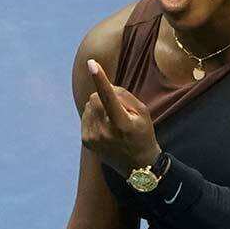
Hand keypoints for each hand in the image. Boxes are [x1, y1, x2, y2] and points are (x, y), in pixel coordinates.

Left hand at [80, 59, 161, 174]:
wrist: (137, 166)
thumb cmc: (143, 135)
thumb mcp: (143, 113)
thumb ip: (124, 96)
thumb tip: (104, 85)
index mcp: (122, 123)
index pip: (109, 96)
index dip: (100, 79)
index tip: (91, 62)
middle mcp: (105, 131)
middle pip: (95, 97)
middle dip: (104, 97)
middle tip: (119, 111)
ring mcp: (93, 137)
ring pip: (89, 106)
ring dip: (99, 107)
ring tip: (113, 122)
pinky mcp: (85, 141)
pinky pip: (86, 116)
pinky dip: (94, 117)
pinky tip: (105, 128)